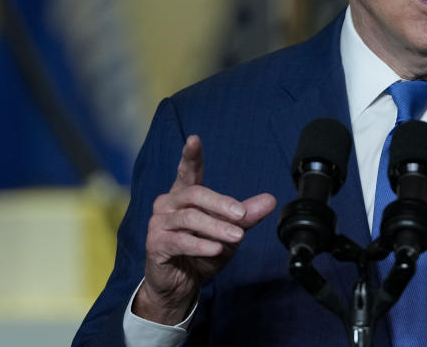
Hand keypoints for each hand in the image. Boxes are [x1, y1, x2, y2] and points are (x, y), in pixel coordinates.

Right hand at [133, 135, 276, 323]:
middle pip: (195, 194)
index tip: (194, 139)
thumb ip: (246, 216)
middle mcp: (168, 204)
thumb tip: (271, 200)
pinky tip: (216, 249)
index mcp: (185, 195)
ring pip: (189, 218)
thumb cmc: (203, 254)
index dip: (191, 156)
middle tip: (242, 215)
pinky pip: (179, 241)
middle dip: (221, 204)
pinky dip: (200, 245)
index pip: (188, 171)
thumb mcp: (230, 233)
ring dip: (216, 227)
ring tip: (236, 237)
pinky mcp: (155, 244)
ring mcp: (159, 224)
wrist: (182, 286)